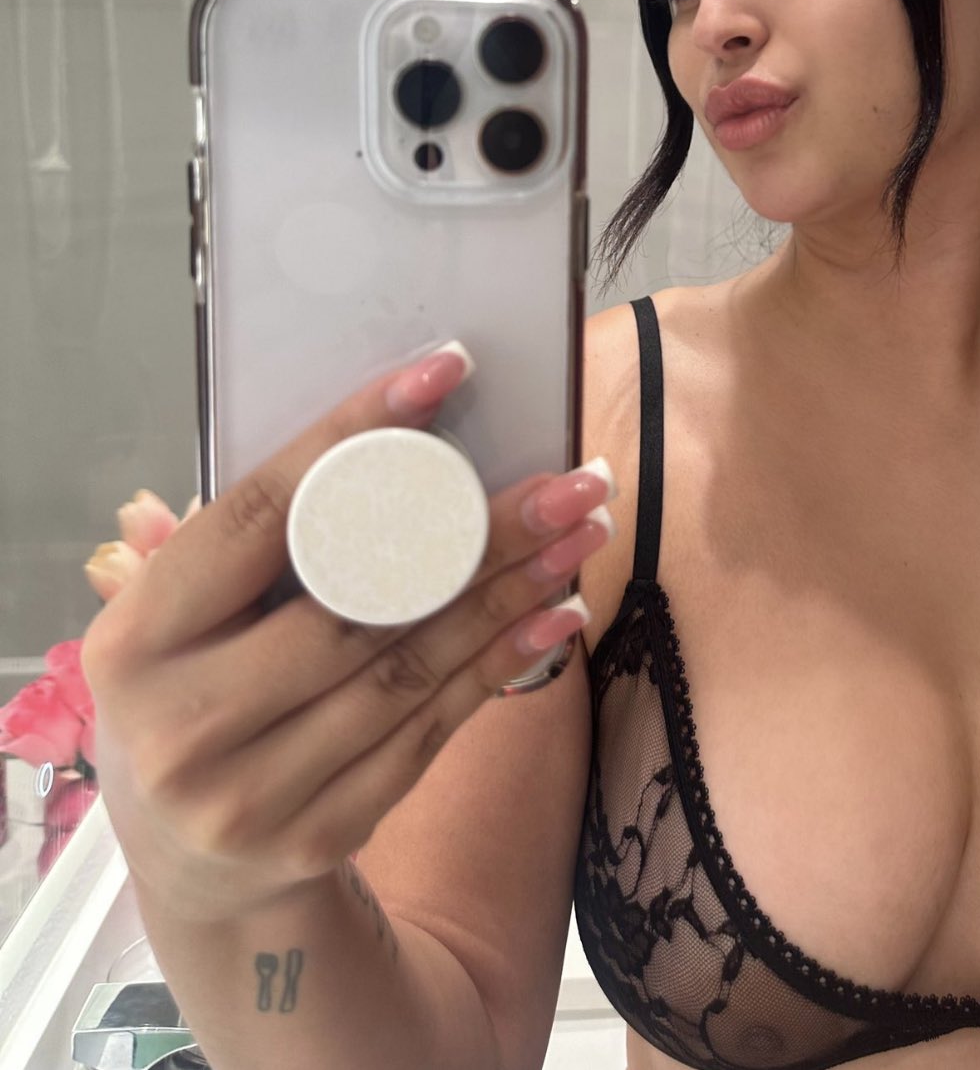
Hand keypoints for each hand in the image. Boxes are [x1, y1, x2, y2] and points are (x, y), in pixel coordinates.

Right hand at [80, 346, 613, 924]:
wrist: (191, 866)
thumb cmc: (189, 695)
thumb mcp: (169, 621)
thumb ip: (205, 543)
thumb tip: (239, 473)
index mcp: (136, 641)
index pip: (258, 517)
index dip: (352, 439)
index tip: (444, 372)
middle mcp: (184, 723)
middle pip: (356, 604)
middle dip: (478, 533)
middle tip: (570, 480)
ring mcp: (252, 792)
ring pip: (409, 668)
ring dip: (511, 592)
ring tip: (583, 530)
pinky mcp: (322, 832)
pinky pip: (431, 731)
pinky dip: (500, 664)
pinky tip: (558, 611)